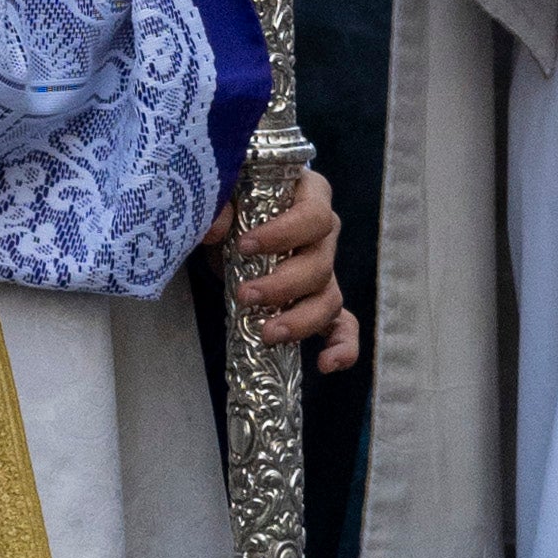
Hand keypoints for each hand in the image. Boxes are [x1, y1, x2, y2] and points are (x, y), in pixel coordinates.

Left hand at [228, 158, 356, 371]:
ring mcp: (324, 270)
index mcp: (310, 197)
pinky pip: (342, 325)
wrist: (228, 221)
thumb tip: (215, 227)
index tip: (245, 245)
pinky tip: (326, 364)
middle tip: (244, 296)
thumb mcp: (220, 192)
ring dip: (300, 320)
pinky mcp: (318, 300)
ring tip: (267, 335)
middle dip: (283, 285)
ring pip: (328, 298)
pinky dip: (342, 345)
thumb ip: (216, 202)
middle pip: (321, 264)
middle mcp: (324, 235)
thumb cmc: (233, 199)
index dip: (284, 233)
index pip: (313, 215)